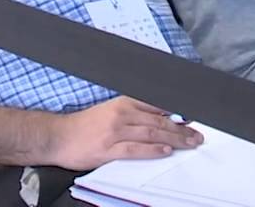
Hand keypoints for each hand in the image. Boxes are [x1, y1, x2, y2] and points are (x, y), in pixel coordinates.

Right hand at [47, 97, 202, 169]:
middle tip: (198, 136)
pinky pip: (135, 149)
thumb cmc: (85, 126)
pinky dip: (152, 150)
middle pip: (159, 121)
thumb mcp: (112, 110)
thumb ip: (135, 112)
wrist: (57, 136)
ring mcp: (115, 132)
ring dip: (174, 139)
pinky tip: (165, 151)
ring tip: (190, 143)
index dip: (179, 112)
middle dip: (182, 129)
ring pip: (152, 133)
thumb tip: (162, 116)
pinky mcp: (107, 149)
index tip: (196, 118)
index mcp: (125, 103)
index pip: (158, 105)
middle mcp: (122, 115)